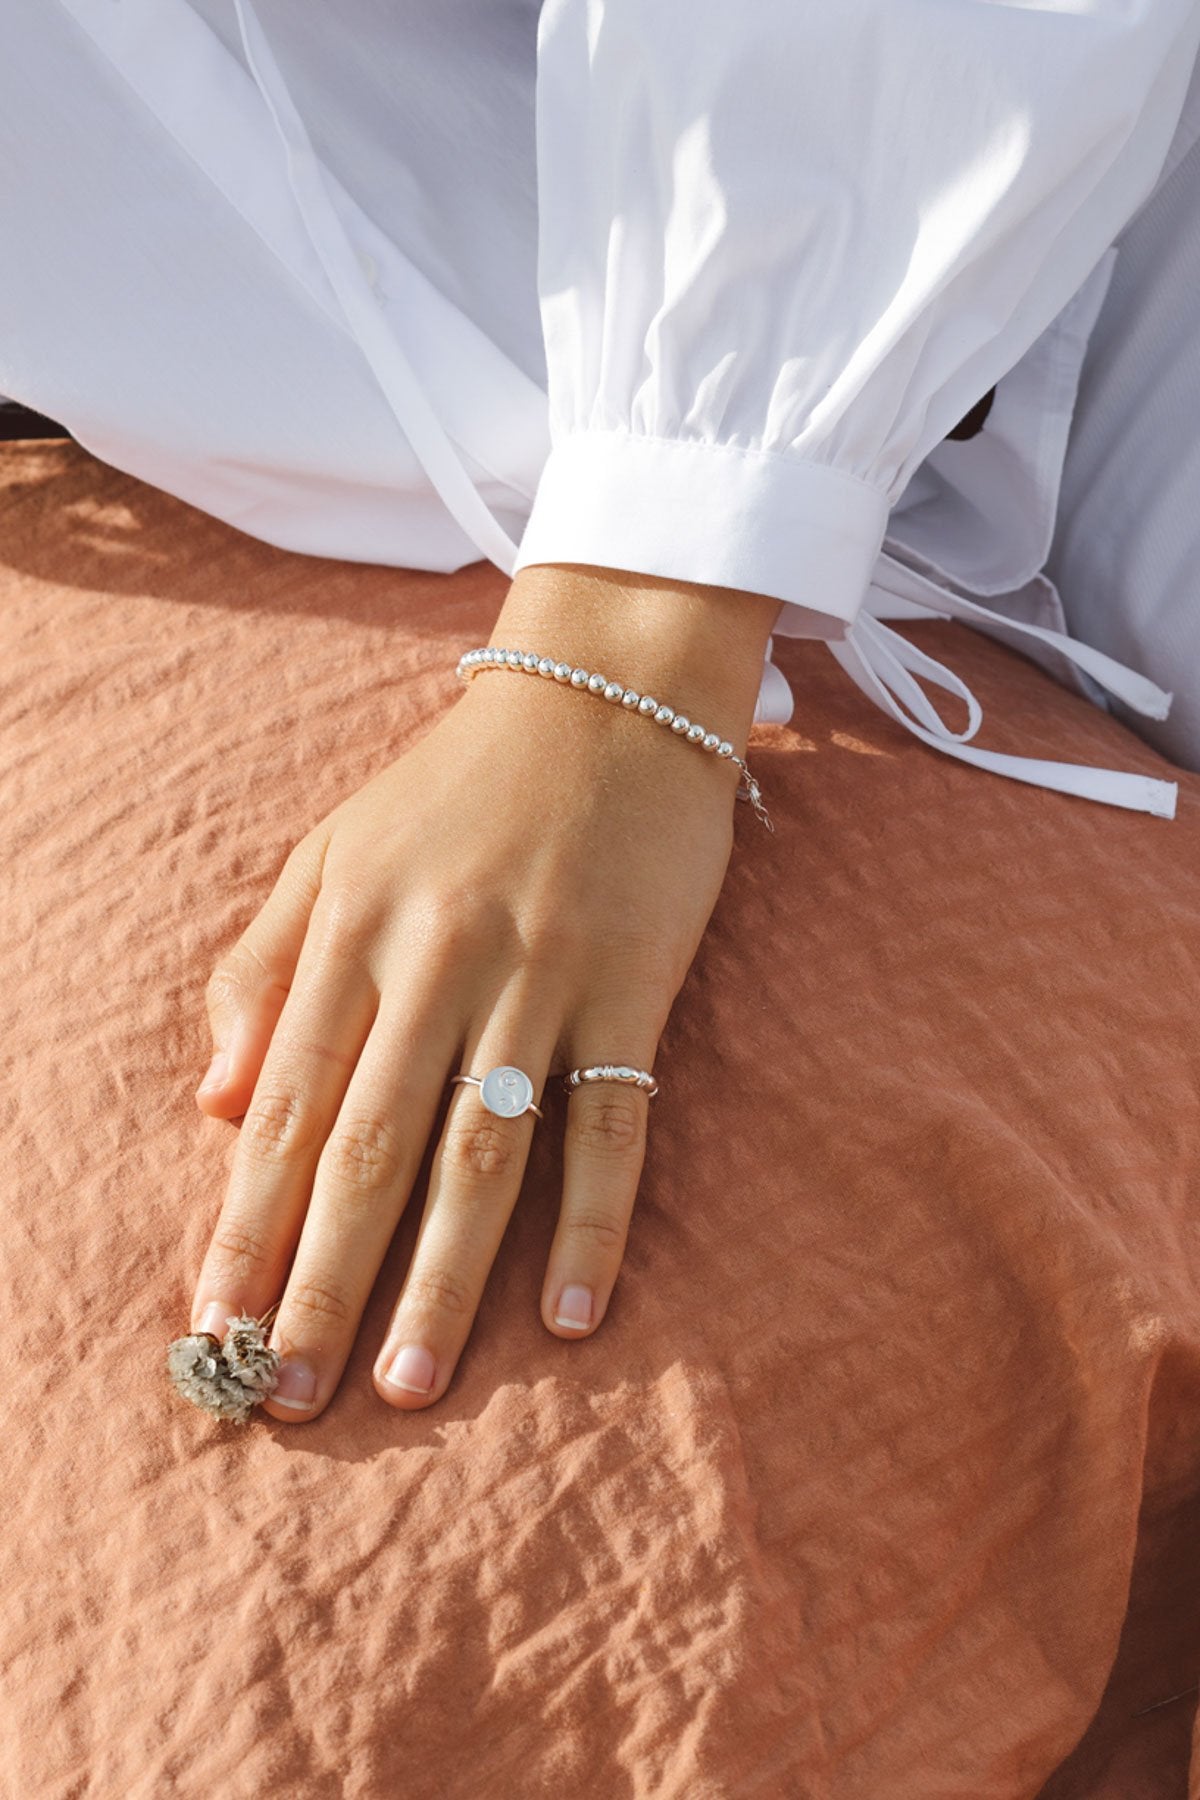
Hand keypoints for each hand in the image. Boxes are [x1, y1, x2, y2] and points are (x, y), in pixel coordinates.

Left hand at [188, 564, 781, 1417]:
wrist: (606, 697)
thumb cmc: (455, 785)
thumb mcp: (331, 849)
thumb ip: (261, 969)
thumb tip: (212, 1103)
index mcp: (350, 932)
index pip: (283, 1107)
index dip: (243, 1224)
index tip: (213, 1326)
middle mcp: (436, 962)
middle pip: (370, 1147)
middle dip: (320, 1280)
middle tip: (287, 1395)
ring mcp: (540, 976)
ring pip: (483, 1151)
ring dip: (444, 1277)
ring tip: (406, 1380)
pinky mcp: (631, 987)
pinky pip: (613, 1121)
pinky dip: (595, 1221)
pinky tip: (573, 1314)